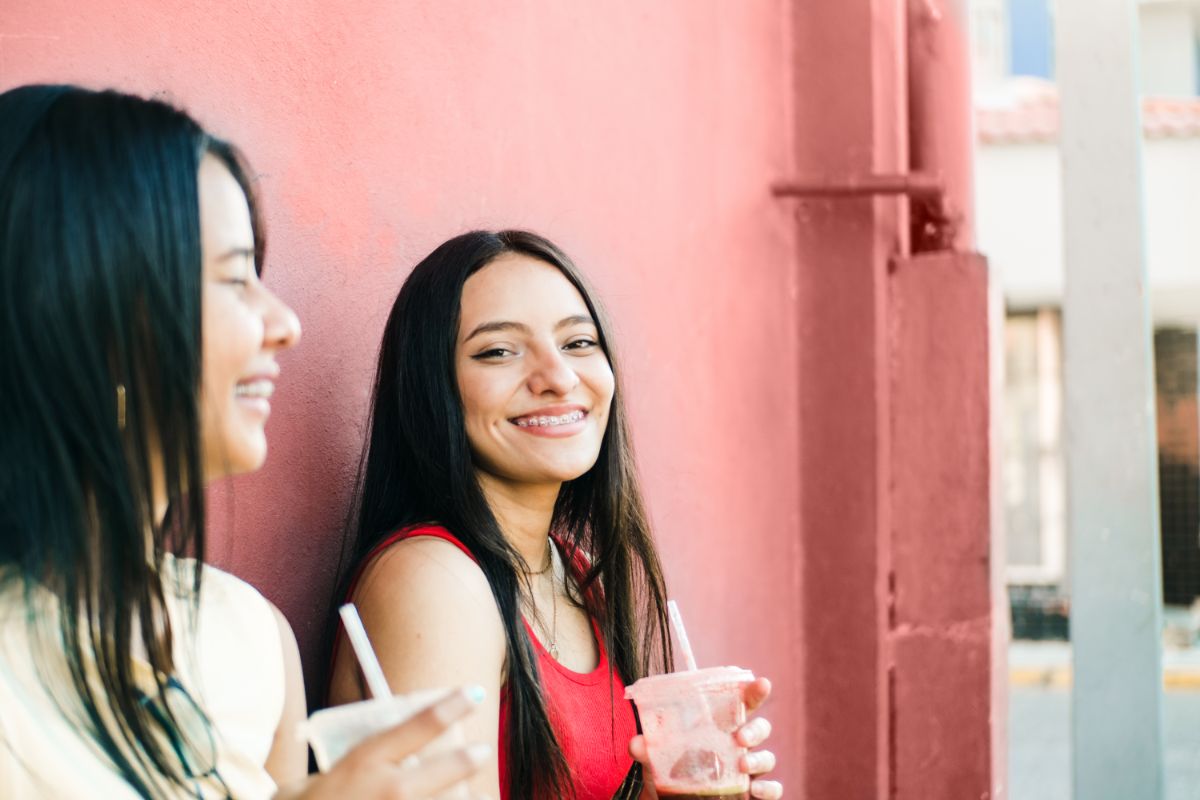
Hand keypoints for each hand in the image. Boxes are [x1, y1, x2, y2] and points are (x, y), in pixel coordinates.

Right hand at [275, 687, 491, 799]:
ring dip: (467, 799)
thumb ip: (352, 770)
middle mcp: (386, 791)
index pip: (418, 725)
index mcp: (362, 763)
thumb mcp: (310, 784)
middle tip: (484, 750)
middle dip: (467, 759)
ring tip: (483, 796)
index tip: (474, 692)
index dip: (451, 706)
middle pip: (444, 768)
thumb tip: (390, 760)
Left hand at [629, 677, 781, 799]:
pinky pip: (773, 789)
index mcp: (720, 726)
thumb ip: (648, 749)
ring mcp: (749, 769)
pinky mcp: (753, 793)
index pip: (742, 703)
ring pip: (768, 758)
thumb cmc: (671, 771)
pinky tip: (756, 791)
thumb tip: (636, 743)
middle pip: (760, 728)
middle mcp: (739, 745)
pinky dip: (769, 789)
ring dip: (760, 759)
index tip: (761, 683)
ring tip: (743, 765)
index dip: (754, 692)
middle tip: (740, 737)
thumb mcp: (656, 759)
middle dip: (756, 729)